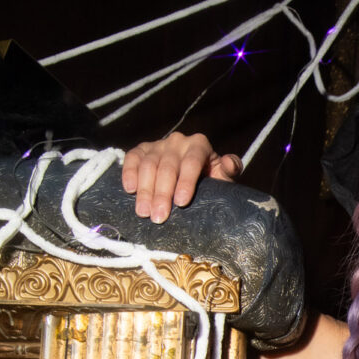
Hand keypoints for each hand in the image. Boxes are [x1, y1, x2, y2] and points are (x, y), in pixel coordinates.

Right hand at [121, 133, 242, 222]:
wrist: (196, 175)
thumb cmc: (212, 180)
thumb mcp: (224, 177)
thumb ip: (230, 169)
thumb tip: (229, 163)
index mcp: (199, 145)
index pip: (191, 162)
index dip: (186, 182)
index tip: (181, 203)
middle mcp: (178, 141)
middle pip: (167, 167)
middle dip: (162, 193)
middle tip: (158, 217)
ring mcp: (159, 144)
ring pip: (148, 164)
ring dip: (145, 190)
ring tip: (143, 212)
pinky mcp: (142, 149)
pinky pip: (132, 158)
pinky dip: (129, 173)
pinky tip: (129, 190)